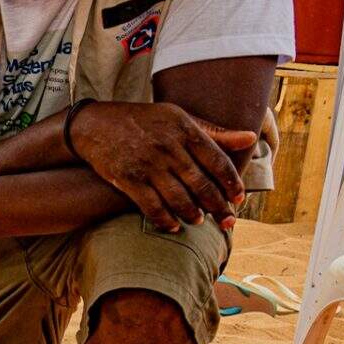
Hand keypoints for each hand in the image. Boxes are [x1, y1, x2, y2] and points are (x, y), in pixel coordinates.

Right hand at [67, 102, 254, 232]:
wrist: (93, 124)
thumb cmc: (142, 120)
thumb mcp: (178, 117)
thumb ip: (213, 132)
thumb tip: (250, 138)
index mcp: (185, 130)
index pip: (218, 162)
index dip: (232, 184)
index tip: (238, 199)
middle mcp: (168, 147)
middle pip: (202, 184)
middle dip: (218, 207)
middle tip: (227, 221)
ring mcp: (147, 164)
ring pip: (179, 198)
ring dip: (193, 214)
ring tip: (198, 220)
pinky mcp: (128, 178)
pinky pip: (152, 206)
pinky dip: (165, 220)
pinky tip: (173, 226)